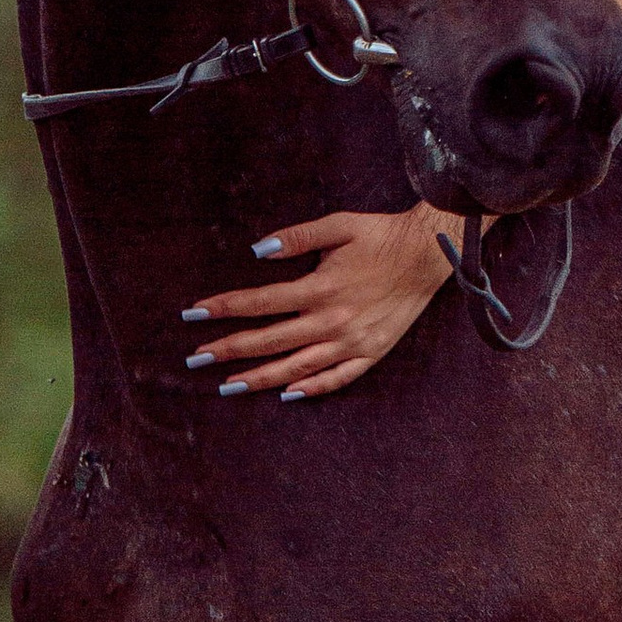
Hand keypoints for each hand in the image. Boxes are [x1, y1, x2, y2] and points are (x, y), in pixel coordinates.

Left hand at [180, 201, 456, 400]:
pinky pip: (337, 379)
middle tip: (195, 360)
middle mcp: (332, 320)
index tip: (193, 314)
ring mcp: (352, 342)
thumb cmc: (380, 236)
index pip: (260, 302)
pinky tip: (287, 395)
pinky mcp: (372, 353)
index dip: (224, 308)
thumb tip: (257, 251)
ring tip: (227, 386)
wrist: (428, 254)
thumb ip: (297, 237)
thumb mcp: (338, 225)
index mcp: (320, 287)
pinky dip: (311, 390)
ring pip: (296, 367)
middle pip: (270, 340)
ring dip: (259, 378)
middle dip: (228, 350)